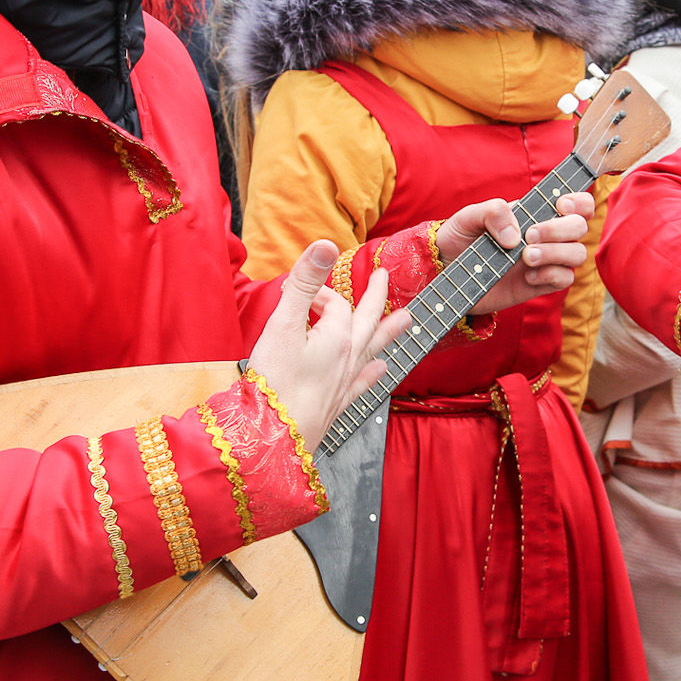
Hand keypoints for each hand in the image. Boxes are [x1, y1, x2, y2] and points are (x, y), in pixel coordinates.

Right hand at [246, 241, 410, 449]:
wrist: (273, 436)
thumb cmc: (275, 382)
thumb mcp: (282, 325)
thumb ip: (304, 283)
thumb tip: (326, 244)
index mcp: (338, 336)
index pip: (336, 304)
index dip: (318, 293)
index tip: (296, 294)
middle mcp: (349, 357)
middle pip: (368, 320)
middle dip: (375, 296)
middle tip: (383, 276)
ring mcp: (346, 382)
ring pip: (373, 349)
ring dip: (388, 332)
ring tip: (407, 320)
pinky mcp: (338, 403)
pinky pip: (363, 384)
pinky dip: (373, 373)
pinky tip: (381, 369)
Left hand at [439, 193, 593, 314]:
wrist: (445, 271)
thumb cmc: (459, 238)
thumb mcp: (469, 217)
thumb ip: (493, 212)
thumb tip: (516, 235)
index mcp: (536, 212)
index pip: (576, 203)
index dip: (579, 201)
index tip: (559, 205)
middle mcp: (546, 235)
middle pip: (580, 227)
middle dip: (559, 229)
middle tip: (529, 235)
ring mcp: (545, 260)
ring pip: (577, 254)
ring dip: (556, 253)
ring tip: (526, 256)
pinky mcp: (539, 284)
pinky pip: (564, 279)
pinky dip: (550, 275)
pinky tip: (528, 275)